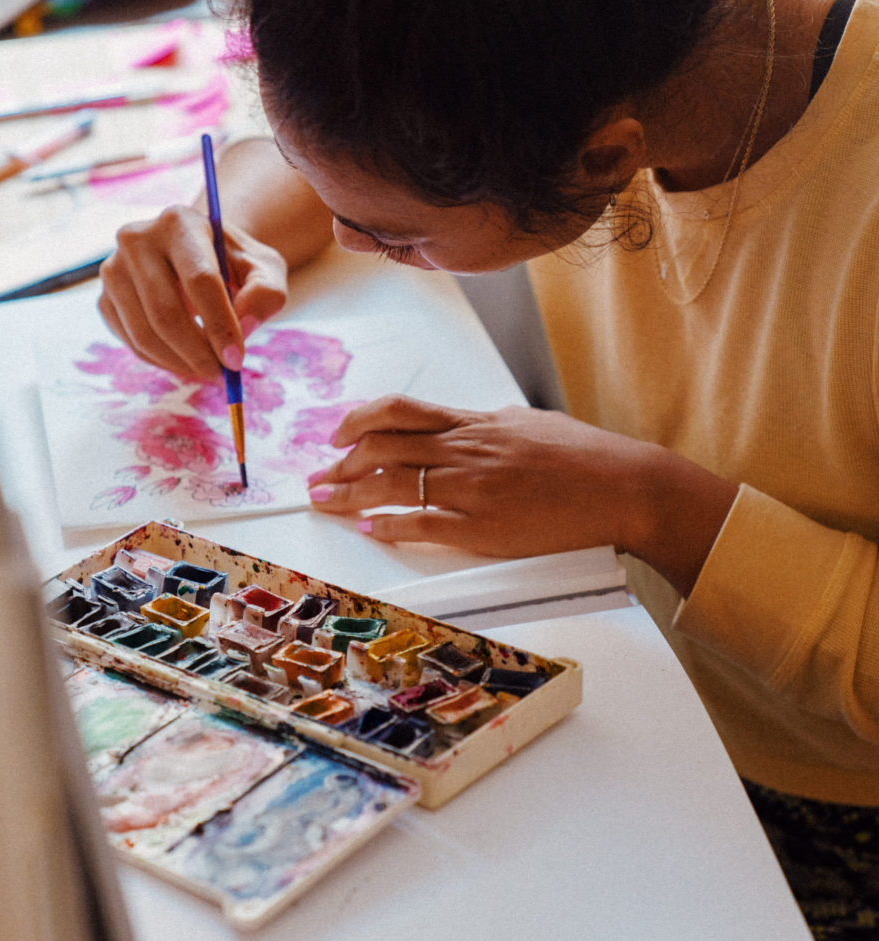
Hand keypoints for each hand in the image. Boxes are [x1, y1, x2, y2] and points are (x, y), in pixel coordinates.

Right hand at [97, 205, 287, 379]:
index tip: (236, 361)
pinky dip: (162, 362)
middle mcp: (137, 239)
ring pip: (145, 333)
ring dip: (180, 363)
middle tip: (222, 375)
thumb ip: (266, 293)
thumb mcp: (265, 269)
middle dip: (198, 353)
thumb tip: (242, 327)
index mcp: (180, 223)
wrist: (197, 254)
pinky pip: (131, 343)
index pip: (200, 280)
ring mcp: (114, 269)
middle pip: (166, 312)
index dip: (219, 325)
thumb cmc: (234, 263)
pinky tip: (185, 360)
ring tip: (208, 370)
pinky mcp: (104, 298)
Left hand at [307, 395, 737, 594]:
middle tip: (317, 476)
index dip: (357, 421)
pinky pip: (422, 524)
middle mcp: (465, 449)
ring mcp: (471, 487)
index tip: (337, 435)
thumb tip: (455, 426)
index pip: (399, 412)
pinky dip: (389, 525)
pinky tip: (370, 528)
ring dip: (348, 493)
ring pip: (391, 484)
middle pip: (382, 447)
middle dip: (339, 462)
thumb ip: (484, 425)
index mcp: (475, 422)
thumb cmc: (582, 456)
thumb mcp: (527, 423)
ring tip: (324, 501)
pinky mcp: (483, 526)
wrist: (622, 486)